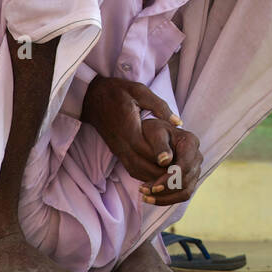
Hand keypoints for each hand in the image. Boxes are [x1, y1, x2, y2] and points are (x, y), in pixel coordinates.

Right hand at [80, 76, 199, 202]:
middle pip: (141, 165)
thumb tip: (178, 122)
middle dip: (159, 174)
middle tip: (179, 176)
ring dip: (152, 178)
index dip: (160, 158)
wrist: (92, 97)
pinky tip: (158, 176)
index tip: (176, 163)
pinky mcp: (118, 152)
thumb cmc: (118, 92)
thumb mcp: (139, 91)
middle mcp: (122, 143)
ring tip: (172, 180)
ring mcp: (118, 149)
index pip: (145, 149)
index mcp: (128, 128)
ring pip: (135, 170)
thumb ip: (159, 106)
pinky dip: (144, 175)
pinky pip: (131, 168)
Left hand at [136, 124, 201, 206]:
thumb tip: (164, 161)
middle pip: (186, 181)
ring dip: (165, 198)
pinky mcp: (189, 179)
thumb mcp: (154, 133)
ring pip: (185, 191)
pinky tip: (149, 198)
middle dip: (165, 189)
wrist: (156, 134)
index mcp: (191, 142)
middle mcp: (197, 157)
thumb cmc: (153, 131)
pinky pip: (181, 194)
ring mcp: (195, 169)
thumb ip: (159, 145)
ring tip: (145, 197)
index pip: (185, 166)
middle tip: (143, 191)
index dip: (170, 179)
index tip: (153, 187)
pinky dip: (166, 199)